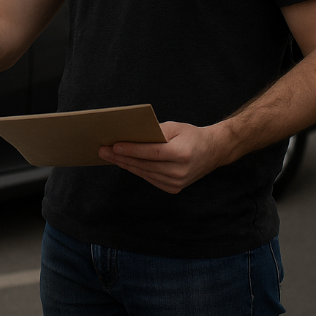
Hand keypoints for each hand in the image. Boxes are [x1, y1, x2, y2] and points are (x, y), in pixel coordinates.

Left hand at [97, 121, 227, 193]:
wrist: (212, 151)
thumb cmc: (191, 135)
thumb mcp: (175, 127)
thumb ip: (154, 132)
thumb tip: (129, 136)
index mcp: (182, 154)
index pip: (151, 153)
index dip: (131, 150)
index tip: (114, 146)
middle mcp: (180, 171)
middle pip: (144, 164)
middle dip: (121, 157)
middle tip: (103, 151)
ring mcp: (177, 183)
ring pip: (144, 173)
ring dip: (125, 164)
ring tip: (109, 156)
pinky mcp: (174, 188)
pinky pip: (149, 178)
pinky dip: (136, 170)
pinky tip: (123, 162)